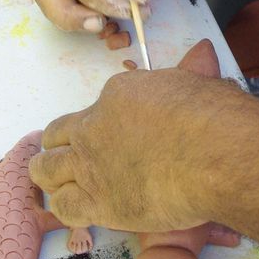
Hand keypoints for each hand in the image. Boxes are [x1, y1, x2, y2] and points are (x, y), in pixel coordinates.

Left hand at [30, 67, 245, 231]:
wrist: (213, 154)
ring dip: (51, 175)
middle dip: (60, 145)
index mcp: (117, 95)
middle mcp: (94, 128)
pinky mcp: (97, 203)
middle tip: (77, 157)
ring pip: (45, 169)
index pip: (95, 109)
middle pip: (55, 135)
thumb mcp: (197, 82)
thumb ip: (190, 71)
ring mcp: (90, 165)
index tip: (118, 136)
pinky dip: (65, 206)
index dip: (103, 124)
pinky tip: (79, 207)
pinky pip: (62, 206)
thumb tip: (203, 51)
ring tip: (64, 183)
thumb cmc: (213, 116)